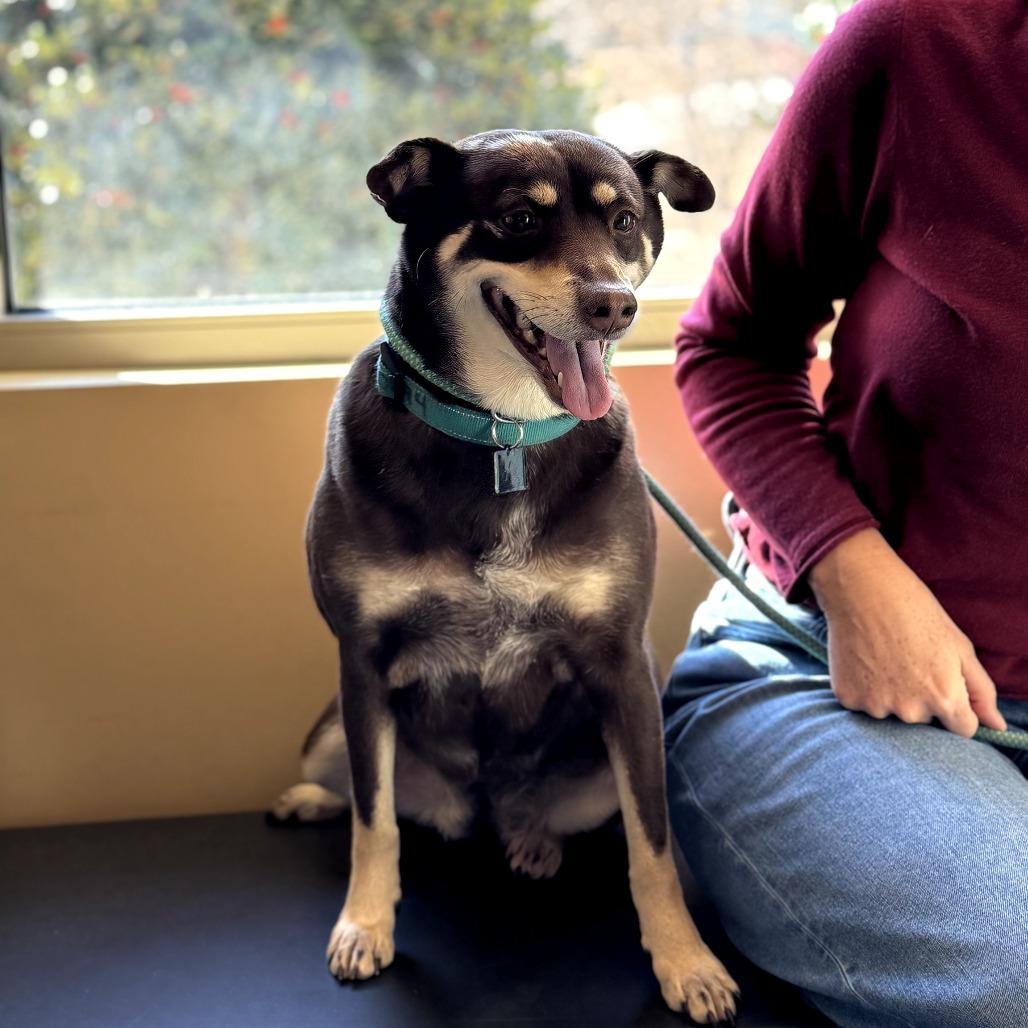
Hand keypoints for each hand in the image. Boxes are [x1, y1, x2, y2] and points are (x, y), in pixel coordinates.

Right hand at [809, 529, 1006, 736]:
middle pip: (925, 720)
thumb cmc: (915, 611)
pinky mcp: (847, 698)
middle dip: (922, 698)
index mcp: (945, 698)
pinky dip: (865, 689)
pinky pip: (863, 704)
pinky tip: (865, 661)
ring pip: (892, 713)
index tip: (944, 685)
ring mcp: (876, 706)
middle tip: (910, 661)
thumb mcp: (959, 646)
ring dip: (891, 695)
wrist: (862, 589)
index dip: (957, 707)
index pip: (963, 730)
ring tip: (885, 658)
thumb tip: (997, 726)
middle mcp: (910, 710)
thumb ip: (981, 691)